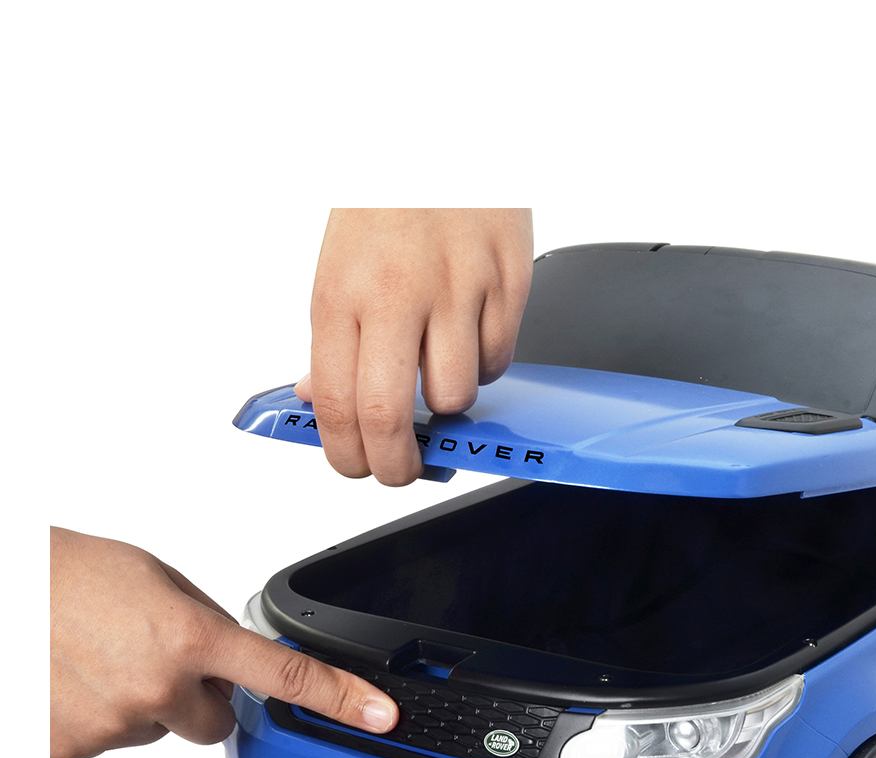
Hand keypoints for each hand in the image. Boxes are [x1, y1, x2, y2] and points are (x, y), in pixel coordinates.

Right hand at [50, 528, 398, 757]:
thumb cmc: (65, 572)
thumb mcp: (158, 580)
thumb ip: (207, 625)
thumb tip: (234, 660)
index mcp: (188, 637)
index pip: (283, 676)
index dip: (340, 699)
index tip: (380, 717)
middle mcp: (156, 686)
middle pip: (216, 720)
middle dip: (200, 696)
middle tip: (154, 656)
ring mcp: (112, 723)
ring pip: (158, 730)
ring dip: (144, 704)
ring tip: (100, 657)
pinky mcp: (69, 748)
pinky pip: (110, 741)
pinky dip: (98, 716)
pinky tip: (74, 678)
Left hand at [295, 208, 533, 485]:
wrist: (441, 127)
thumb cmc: (385, 200)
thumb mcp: (336, 268)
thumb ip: (332, 344)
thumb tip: (323, 403)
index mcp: (342, 292)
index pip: (340, 404)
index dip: (349, 455)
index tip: (357, 466)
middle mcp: (397, 292)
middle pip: (393, 416)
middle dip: (396, 464)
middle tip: (402, 467)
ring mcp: (458, 287)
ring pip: (456, 394)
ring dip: (446, 404)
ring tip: (437, 374)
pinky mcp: (508, 280)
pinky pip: (499, 358)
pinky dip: (483, 364)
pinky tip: (468, 335)